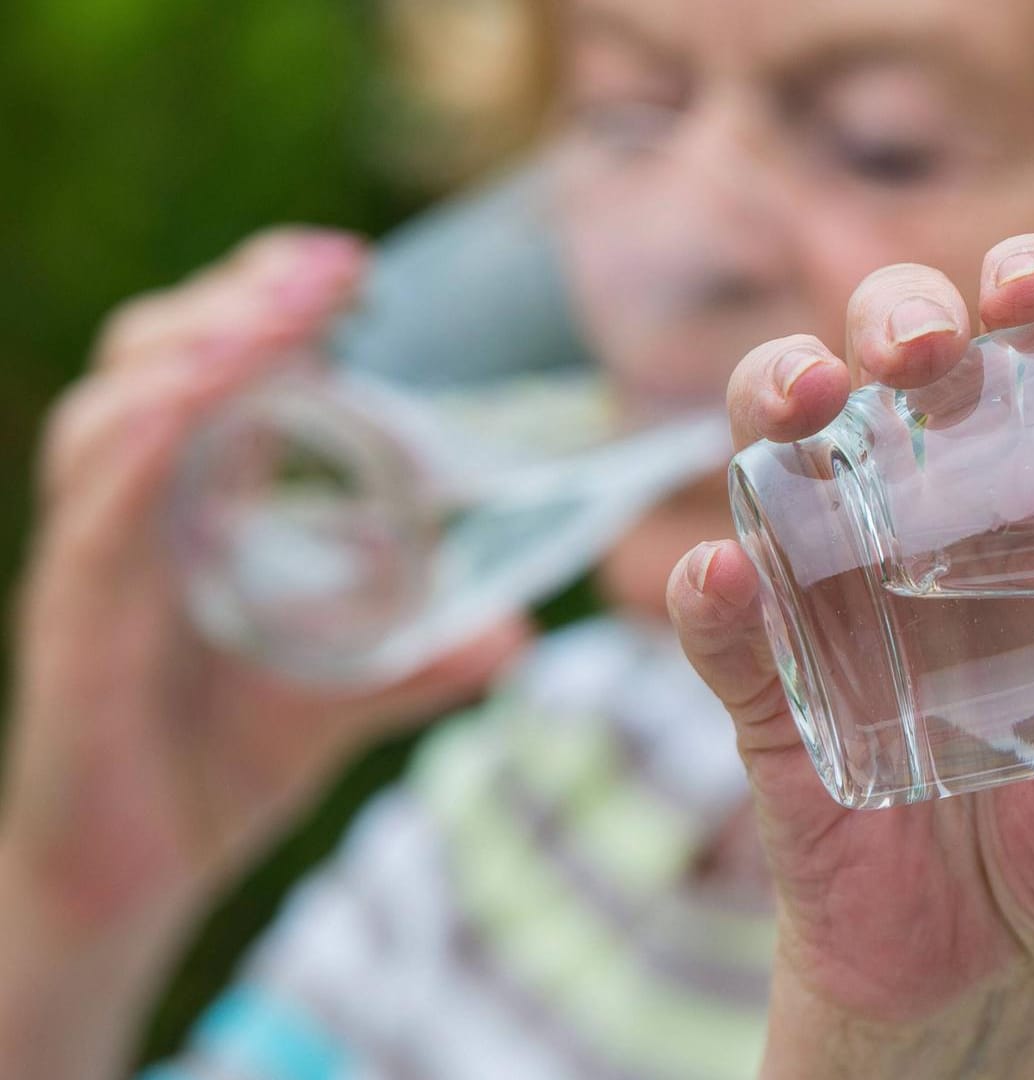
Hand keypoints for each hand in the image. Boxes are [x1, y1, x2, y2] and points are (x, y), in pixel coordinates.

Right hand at [1, 229, 527, 1078]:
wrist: (127, 882)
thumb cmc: (215, 768)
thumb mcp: (339, 700)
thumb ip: (417, 661)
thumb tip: (516, 635)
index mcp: (189, 512)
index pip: (210, 369)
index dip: (268, 305)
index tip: (357, 271)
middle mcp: (134, 517)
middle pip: (158, 362)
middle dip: (242, 300)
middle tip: (337, 269)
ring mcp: (97, 563)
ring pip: (117, 415)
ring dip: (202, 348)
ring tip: (285, 311)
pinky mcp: (77, 623)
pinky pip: (97, 512)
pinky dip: (147, 442)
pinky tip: (203, 398)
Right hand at [667, 234, 1033, 1078]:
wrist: (975, 981)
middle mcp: (935, 544)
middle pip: (898, 381)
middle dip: (897, 324)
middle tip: (920, 348)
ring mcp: (841, 611)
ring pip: (786, 465)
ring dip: (780, 406)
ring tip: (801, 405)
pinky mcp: (773, 701)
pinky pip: (727, 638)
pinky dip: (712, 603)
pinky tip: (716, 579)